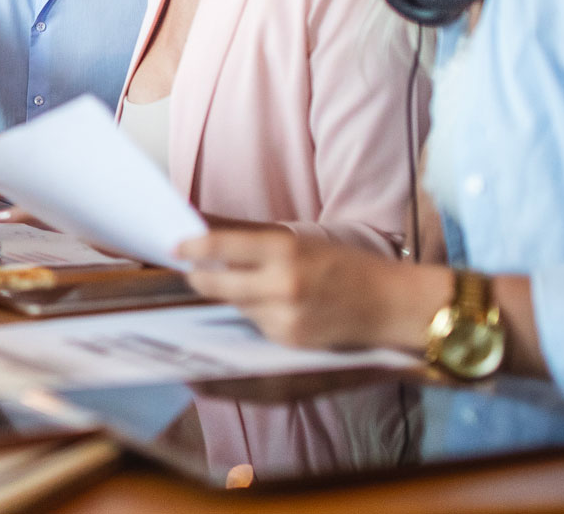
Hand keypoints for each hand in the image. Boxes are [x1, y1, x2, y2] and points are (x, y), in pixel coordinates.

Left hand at [177, 229, 449, 352]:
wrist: (390, 304)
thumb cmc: (343, 264)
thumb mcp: (298, 239)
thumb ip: (247, 235)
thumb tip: (198, 222)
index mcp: (285, 250)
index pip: (222, 246)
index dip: (192, 248)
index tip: (174, 247)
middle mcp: (282, 284)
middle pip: (214, 283)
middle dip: (199, 277)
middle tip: (192, 268)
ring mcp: (284, 317)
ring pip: (233, 304)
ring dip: (233, 294)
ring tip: (259, 283)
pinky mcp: (287, 341)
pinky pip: (254, 325)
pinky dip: (256, 314)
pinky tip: (280, 305)